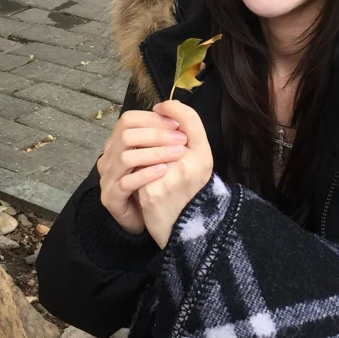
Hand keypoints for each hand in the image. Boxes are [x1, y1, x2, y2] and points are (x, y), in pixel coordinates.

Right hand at [97, 109, 189, 234]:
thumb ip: (162, 136)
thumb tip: (175, 115)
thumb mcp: (157, 155)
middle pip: (126, 135)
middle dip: (157, 134)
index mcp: (117, 142)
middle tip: (182, 139)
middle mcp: (108, 157)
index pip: (128, 120)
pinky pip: (126, 183)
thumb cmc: (152, 183)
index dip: (152, 119)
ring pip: (126, 158)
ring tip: (178, 153)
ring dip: (155, 153)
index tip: (177, 124)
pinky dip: (146, 174)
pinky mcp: (110, 197)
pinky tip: (164, 171)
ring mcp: (107, 177)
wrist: (144, 216)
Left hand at [136, 101, 213, 248]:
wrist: (185, 229)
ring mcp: (170, 178)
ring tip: (139, 158)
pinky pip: (136, 170)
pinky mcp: (152, 192)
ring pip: (144, 149)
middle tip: (142, 130)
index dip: (173, 108)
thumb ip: (187, 137)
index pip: (190, 118)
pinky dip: (134, 171)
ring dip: (139, 151)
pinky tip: (137, 178)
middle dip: (150, 129)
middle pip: (162, 132)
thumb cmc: (189, 191)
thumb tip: (164, 110)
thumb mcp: (197, 163)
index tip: (161, 108)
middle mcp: (190, 165)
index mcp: (204, 156)